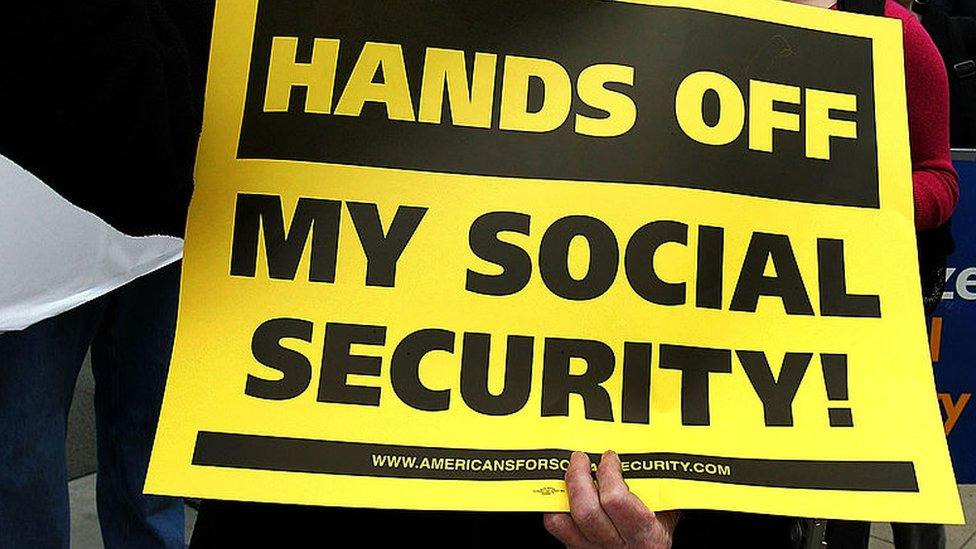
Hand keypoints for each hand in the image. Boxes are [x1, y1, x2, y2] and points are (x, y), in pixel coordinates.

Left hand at [543, 451, 677, 547]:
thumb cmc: (658, 539)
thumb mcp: (669, 516)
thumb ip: (658, 490)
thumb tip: (648, 454)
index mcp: (646, 536)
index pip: (617, 500)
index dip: (609, 473)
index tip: (610, 458)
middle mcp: (617, 546)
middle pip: (585, 510)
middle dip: (578, 476)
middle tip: (581, 458)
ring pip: (563, 521)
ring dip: (563, 491)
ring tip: (568, 473)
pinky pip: (557, 528)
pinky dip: (555, 507)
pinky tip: (563, 494)